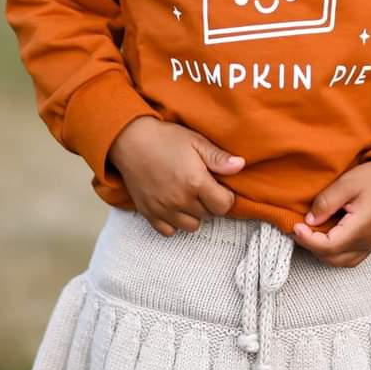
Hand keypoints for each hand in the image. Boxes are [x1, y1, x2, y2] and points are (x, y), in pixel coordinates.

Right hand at [108, 115, 245, 236]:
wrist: (130, 140)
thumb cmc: (165, 138)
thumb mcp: (196, 141)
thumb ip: (218, 157)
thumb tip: (240, 166)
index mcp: (196, 182)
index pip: (223, 206)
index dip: (226, 196)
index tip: (219, 186)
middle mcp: (180, 200)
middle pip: (208, 215)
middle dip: (210, 202)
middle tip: (202, 186)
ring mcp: (163, 209)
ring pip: (191, 226)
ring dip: (194, 214)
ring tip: (188, 196)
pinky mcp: (149, 213)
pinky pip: (168, 231)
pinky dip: (174, 222)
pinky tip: (173, 206)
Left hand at [292, 159, 370, 266]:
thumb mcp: (347, 183)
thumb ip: (326, 203)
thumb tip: (309, 220)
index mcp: (361, 229)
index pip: (328, 246)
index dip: (307, 239)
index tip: (295, 225)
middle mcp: (367, 242)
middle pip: (332, 258)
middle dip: (311, 247)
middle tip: (298, 229)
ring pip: (341, 262)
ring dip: (322, 252)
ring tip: (310, 234)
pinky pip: (350, 258)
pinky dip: (335, 253)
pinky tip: (327, 237)